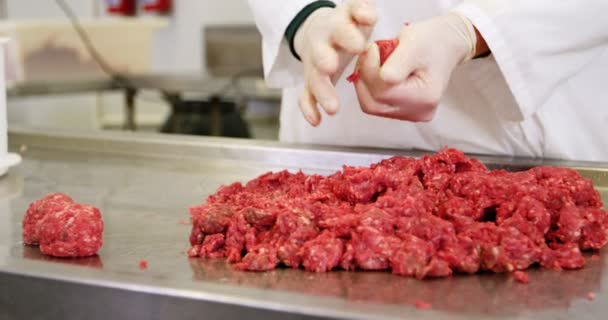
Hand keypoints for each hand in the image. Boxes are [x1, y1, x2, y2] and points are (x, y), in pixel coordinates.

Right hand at [294, 0, 376, 125]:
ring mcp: (314, 64)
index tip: (359, 45)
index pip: (341, 27)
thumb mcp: (356, 11)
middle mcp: (321, 45)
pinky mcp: (310, 80)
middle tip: (332, 66)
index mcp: (336, 26)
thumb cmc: (347, 24)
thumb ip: (362, 10)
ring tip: (333, 108)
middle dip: (325, 59)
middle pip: (320, 53)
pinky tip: (316, 121)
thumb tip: (368, 14)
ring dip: (322, 92)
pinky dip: (309, 108)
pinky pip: (306, 96)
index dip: (348, 35)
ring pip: (314, 78)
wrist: (320, 31)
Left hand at [354, 13, 477, 121]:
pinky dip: (372, 89)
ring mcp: (412, 116)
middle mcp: (419, 112)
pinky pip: (377, 105)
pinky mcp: (404, 113)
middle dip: (364, 79)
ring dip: (366, 83)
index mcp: (425, 97)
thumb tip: (383, 77)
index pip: (382, 91)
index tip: (371, 48)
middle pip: (373, 104)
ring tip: (374, 62)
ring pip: (372, 106)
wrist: (444, 44)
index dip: (369, 70)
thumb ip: (398, 62)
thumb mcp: (414, 43)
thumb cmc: (430, 41)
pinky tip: (378, 73)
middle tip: (368, 56)